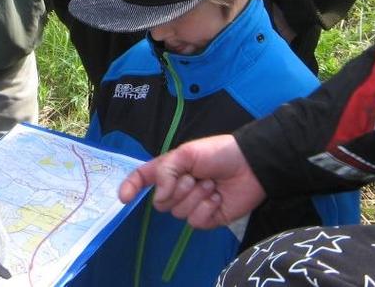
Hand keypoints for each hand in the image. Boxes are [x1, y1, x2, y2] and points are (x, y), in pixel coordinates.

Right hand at [118, 134, 265, 229]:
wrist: (249, 165)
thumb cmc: (217, 153)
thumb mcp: (186, 153)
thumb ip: (165, 172)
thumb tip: (158, 197)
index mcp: (169, 170)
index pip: (143, 179)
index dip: (130, 187)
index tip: (124, 198)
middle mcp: (177, 189)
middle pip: (161, 203)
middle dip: (179, 189)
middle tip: (196, 176)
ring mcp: (192, 205)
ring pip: (179, 213)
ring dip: (196, 197)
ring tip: (211, 184)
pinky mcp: (207, 218)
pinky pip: (196, 222)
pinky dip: (207, 208)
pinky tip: (217, 198)